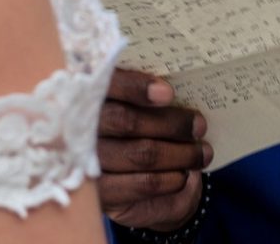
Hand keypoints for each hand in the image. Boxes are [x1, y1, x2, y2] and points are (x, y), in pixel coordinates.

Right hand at [97, 68, 211, 231]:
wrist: (123, 178)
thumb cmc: (134, 128)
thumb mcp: (136, 104)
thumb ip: (147, 92)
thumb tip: (183, 85)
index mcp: (83, 95)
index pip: (106, 85)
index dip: (135, 87)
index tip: (168, 93)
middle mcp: (77, 128)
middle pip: (127, 121)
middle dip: (171, 123)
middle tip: (198, 124)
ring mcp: (86, 163)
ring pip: (141, 154)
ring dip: (181, 153)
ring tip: (201, 152)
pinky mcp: (101, 195)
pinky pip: (143, 184)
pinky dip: (171, 178)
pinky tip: (183, 174)